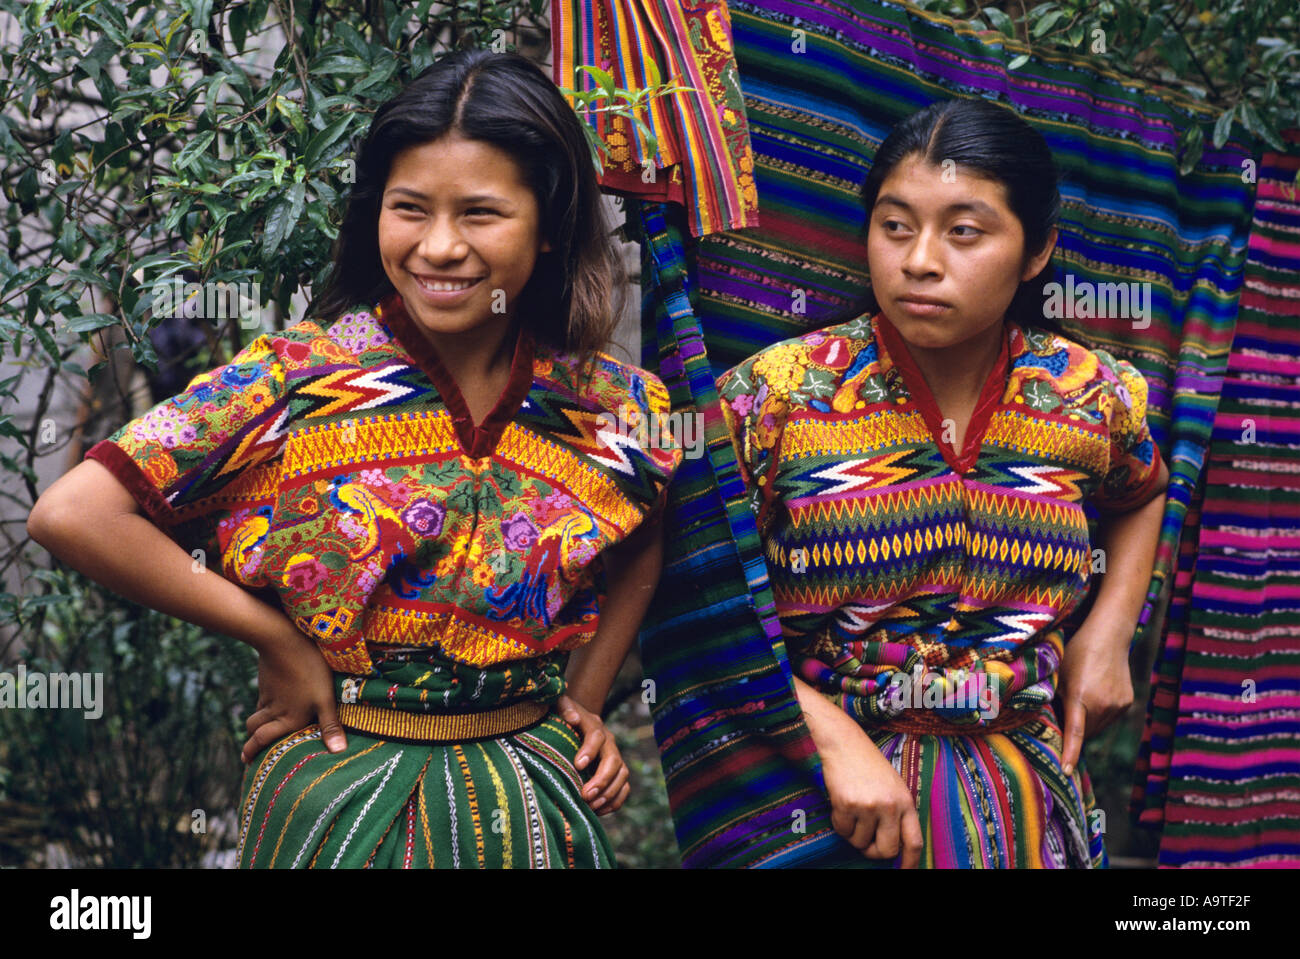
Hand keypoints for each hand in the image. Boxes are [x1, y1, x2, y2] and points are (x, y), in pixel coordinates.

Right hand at [241, 629, 345, 763]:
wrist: (283, 640)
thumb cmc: (310, 670)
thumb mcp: (324, 699)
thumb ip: (330, 725)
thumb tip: (338, 752)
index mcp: (288, 719)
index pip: (263, 741)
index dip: (252, 753)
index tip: (246, 765)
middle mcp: (275, 711)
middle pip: (255, 731)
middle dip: (250, 746)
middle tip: (246, 757)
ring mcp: (269, 696)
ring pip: (256, 716)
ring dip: (254, 727)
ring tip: (256, 735)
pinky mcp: (268, 682)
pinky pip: (261, 700)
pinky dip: (261, 708)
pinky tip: (268, 706)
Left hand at [553, 694, 628, 815]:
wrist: (575, 722)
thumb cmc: (562, 717)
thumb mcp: (560, 707)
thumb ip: (564, 707)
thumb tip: (572, 718)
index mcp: (594, 726)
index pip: (596, 736)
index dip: (589, 750)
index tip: (577, 765)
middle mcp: (608, 742)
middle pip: (614, 760)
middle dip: (602, 780)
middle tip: (586, 795)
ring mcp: (614, 758)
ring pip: (622, 775)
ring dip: (609, 793)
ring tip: (592, 806)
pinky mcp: (616, 773)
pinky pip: (624, 788)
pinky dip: (615, 802)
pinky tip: (599, 812)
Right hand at [820, 732, 923, 867]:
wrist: (843, 743)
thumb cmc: (868, 765)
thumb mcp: (893, 787)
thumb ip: (897, 814)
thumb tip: (894, 848)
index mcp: (906, 802)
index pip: (914, 842)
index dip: (910, 863)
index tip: (903, 872)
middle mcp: (890, 806)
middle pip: (887, 850)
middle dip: (874, 852)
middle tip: (866, 842)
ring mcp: (868, 806)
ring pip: (860, 843)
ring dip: (854, 834)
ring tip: (853, 812)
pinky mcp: (847, 805)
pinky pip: (843, 831)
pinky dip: (840, 824)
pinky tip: (842, 805)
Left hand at [1056, 620, 1134, 775]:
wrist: (1108, 636)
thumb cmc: (1075, 652)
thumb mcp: (1057, 673)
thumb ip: (1050, 697)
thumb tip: (1037, 720)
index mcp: (1080, 696)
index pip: (1074, 732)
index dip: (1069, 753)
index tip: (1065, 771)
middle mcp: (1103, 704)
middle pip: (1084, 733)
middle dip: (1072, 731)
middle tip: (1062, 713)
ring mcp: (1118, 705)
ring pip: (1097, 727)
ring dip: (1086, 723)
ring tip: (1080, 697)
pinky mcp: (1127, 703)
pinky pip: (1108, 718)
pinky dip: (1099, 715)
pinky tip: (1094, 694)